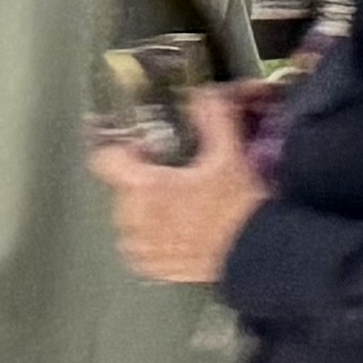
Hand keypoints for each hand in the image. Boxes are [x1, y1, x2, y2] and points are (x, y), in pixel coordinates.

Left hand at [92, 97, 268, 286]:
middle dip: (149, 179)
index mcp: (143, 188)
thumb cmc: (238, 210)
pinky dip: (161, 235)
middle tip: (183, 176)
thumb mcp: (230, 156)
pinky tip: (188, 230)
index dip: (126, 148)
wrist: (255, 257)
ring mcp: (140, 247)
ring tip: (188, 205)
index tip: (147, 148)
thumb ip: (213, 118)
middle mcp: (132, 219)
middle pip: (126, 187)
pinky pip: (146, 243)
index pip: (107, 158)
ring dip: (154, 208)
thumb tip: (206, 94)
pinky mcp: (153, 268)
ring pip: (135, 216)